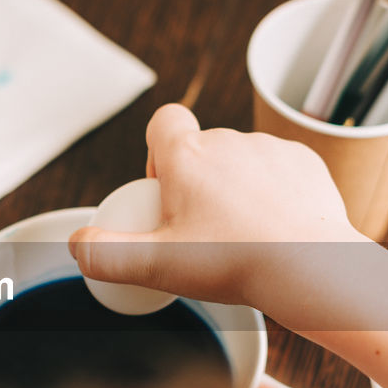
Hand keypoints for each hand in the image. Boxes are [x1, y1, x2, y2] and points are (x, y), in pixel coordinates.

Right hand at [69, 104, 364, 313]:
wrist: (310, 267)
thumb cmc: (234, 263)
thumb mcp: (154, 265)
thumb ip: (105, 254)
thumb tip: (78, 244)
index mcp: (187, 156)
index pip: (164, 120)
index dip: (159, 149)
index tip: (166, 187)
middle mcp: (228, 141)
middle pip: (203, 148)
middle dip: (199, 180)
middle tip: (202, 230)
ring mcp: (270, 149)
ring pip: (243, 160)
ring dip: (238, 186)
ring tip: (243, 234)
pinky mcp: (306, 163)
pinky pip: (281, 171)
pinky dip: (276, 193)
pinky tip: (276, 227)